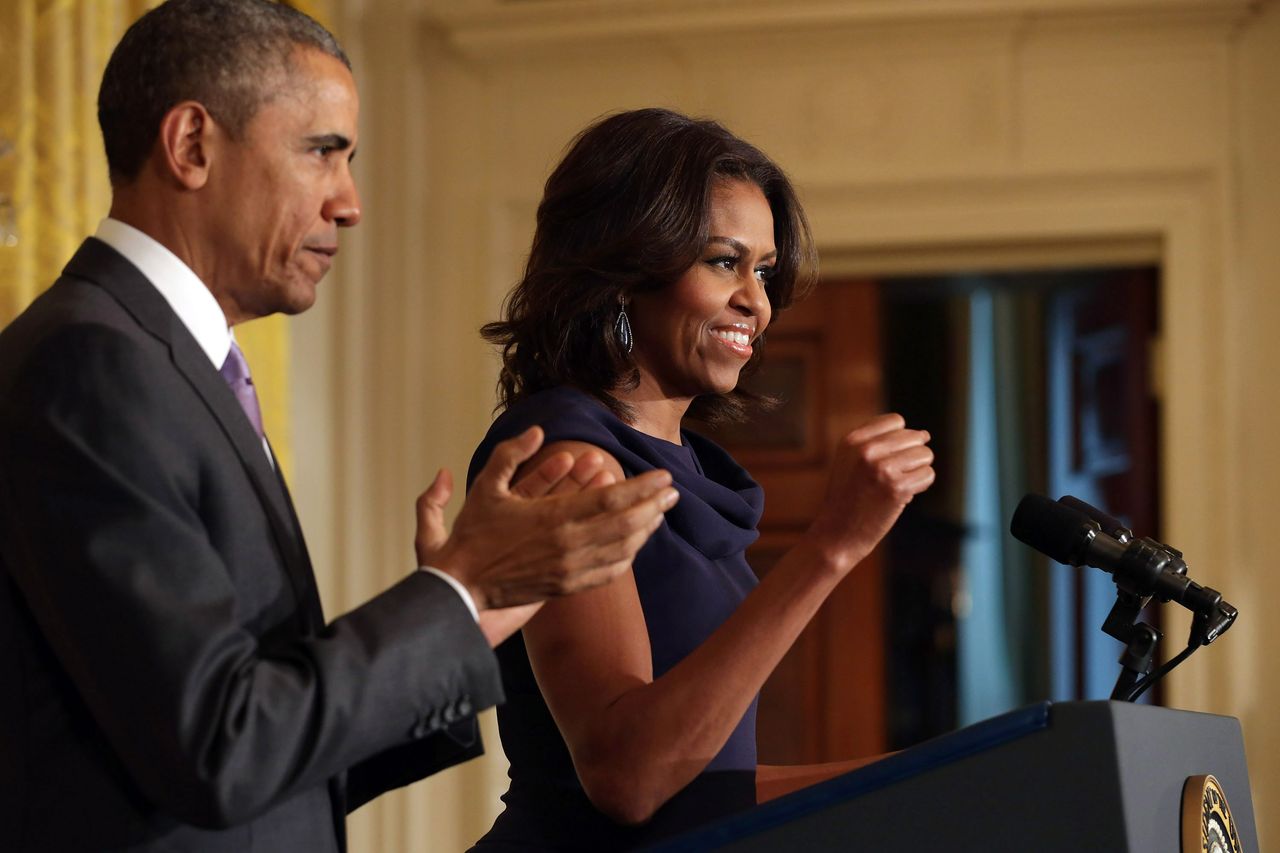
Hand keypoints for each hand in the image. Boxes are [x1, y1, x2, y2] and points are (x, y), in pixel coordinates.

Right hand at [418, 427, 677, 610]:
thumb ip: (511, 454)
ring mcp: (571, 569)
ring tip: (660, 513)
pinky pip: (610, 571)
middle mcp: (569, 544)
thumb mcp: (486, 486)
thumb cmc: (474, 534)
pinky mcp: (568, 587)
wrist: (462, 586)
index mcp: (554, 517)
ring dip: (646, 529)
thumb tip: (538, 430)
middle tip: (672, 492)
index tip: (663, 476)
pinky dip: (629, 554)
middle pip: (627, 523)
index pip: (613, 499)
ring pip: (623, 548)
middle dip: (654, 505)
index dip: (643, 487)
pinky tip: (636, 542)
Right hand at [806, 414, 934, 572]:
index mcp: (852, 440)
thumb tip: (925, 434)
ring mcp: (881, 469)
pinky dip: (921, 486)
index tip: (889, 458)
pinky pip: (927, 475)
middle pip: (914, 437)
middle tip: (895, 476)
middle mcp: (866, 451)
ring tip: (898, 484)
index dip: (900, 439)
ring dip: (918, 470)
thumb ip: (879, 442)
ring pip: (925, 455)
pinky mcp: (896, 489)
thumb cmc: (848, 497)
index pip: (896, 421)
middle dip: (912, 455)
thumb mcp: (850, 460)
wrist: (837, 534)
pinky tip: (903, 495)